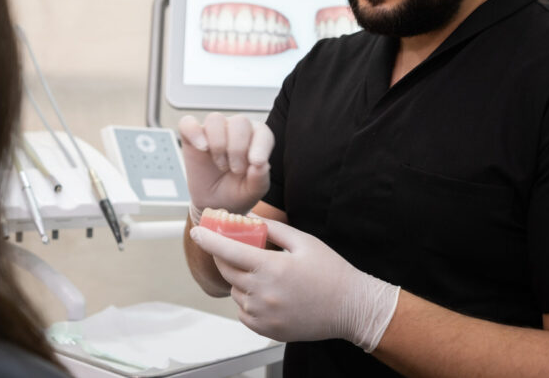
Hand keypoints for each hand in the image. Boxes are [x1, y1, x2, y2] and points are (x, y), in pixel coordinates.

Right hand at [178, 113, 273, 223]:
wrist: (213, 203)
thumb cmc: (236, 192)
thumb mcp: (253, 192)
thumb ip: (260, 179)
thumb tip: (260, 164)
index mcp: (256, 139)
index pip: (262, 131)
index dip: (260, 146)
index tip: (256, 163)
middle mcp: (235, 129)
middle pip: (239, 122)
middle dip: (238, 149)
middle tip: (236, 169)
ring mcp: (213, 131)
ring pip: (216, 119)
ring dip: (219, 144)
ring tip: (220, 164)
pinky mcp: (191, 136)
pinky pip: (188, 123)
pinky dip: (194, 132)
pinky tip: (202, 148)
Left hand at [189, 218, 399, 351]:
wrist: (351, 308)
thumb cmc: (331, 273)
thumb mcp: (304, 241)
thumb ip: (273, 228)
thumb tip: (250, 219)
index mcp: (271, 267)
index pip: (228, 250)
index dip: (208, 239)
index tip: (197, 230)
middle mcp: (262, 293)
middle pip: (227, 271)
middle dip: (225, 256)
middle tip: (235, 247)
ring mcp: (263, 314)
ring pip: (235, 292)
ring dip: (240, 279)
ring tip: (264, 274)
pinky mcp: (266, 329)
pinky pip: (243, 312)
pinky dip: (248, 300)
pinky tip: (267, 293)